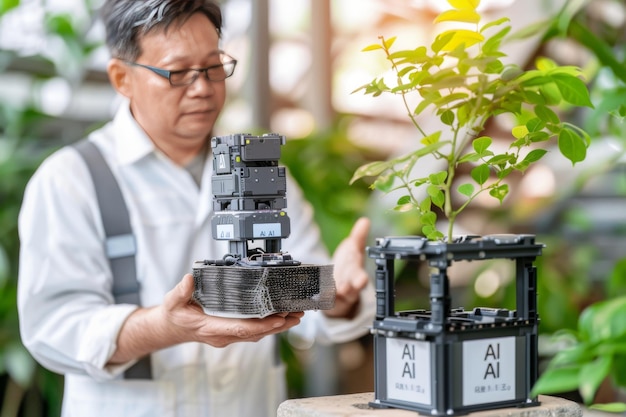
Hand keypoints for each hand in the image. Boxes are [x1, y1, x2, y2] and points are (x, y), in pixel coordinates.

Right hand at [162, 274, 303, 347]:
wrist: (171, 328)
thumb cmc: (174, 315)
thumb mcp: (173, 301)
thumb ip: (181, 291)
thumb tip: (189, 279)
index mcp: (210, 328)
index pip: (240, 329)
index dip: (260, 325)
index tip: (277, 319)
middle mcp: (223, 335)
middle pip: (255, 332)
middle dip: (277, 325)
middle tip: (295, 315)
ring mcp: (228, 335)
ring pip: (257, 333)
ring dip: (277, 326)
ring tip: (296, 315)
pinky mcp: (232, 332)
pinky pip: (254, 331)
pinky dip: (269, 325)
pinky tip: (282, 318)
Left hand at [325, 217, 370, 318]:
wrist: (340, 287)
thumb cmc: (348, 268)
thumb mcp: (353, 251)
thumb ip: (358, 237)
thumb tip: (365, 220)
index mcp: (356, 275)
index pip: (360, 278)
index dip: (361, 280)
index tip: (362, 280)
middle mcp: (348, 287)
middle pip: (350, 290)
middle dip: (349, 289)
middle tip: (346, 288)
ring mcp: (335, 295)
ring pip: (335, 296)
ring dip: (332, 293)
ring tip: (329, 290)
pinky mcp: (325, 298)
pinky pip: (322, 298)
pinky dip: (319, 296)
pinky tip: (315, 293)